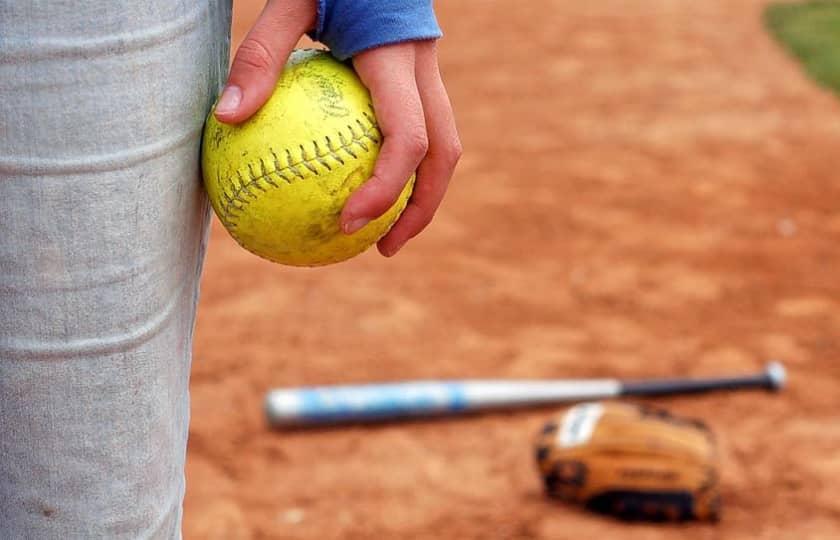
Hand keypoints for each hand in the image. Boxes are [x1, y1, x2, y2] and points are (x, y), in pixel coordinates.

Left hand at [214, 0, 460, 257]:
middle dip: (420, 208)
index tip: (349, 223)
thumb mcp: (288, 1)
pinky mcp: (420, 77)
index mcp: (398, 59)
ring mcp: (429, 75)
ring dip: (422, 194)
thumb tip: (227, 116)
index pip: (408, 137)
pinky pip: (421, 130)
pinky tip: (367, 184)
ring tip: (384, 233)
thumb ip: (259, 55)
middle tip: (385, 249)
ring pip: (443, 147)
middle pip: (444, 155)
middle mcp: (425, 71)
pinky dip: (404, 167)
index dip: (387, 189)